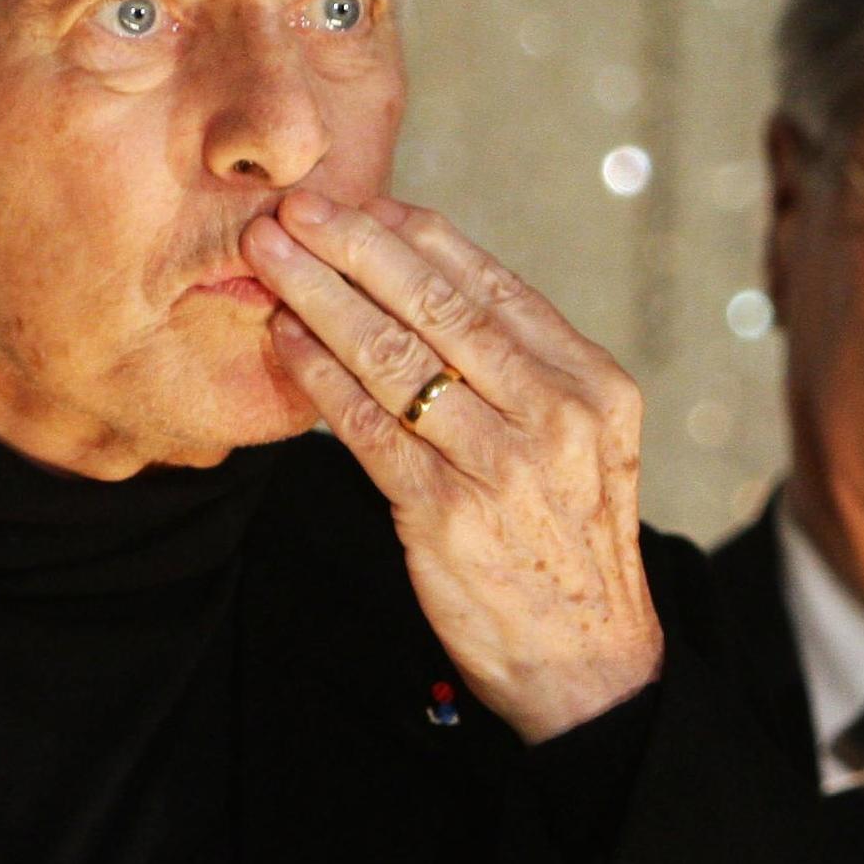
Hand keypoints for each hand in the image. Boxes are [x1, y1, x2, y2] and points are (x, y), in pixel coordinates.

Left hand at [241, 189, 662, 742]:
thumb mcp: (582, 443)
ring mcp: (503, 466)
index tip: (364, 202)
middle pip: (440, 308)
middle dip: (358, 248)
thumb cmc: (567, 540)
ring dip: (322, 298)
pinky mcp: (448, 516)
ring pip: (396, 358)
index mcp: (593, 384)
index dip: (421, 237)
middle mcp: (556, 416)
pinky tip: (286, 338)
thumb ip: (524, 370)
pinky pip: (368, 427)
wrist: (589, 661)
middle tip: (299, 208)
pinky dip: (321, 375)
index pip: (496, 286)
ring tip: (271, 257)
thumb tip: (432, 281)